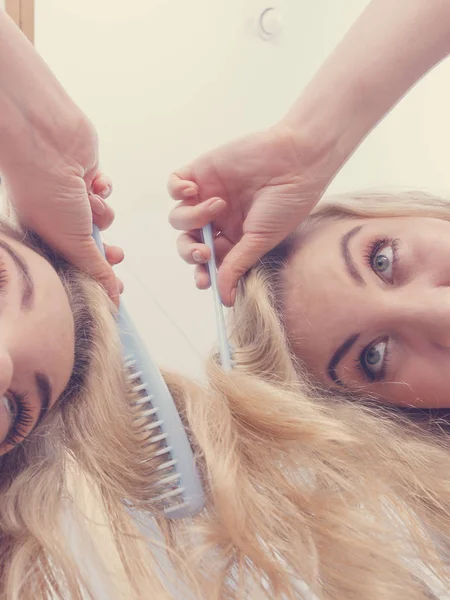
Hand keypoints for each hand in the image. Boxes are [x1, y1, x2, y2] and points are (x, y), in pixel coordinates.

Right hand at [2, 119, 122, 303]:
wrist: (47, 140)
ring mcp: (71, 198)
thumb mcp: (72, 241)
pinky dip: (103, 189)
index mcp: (42, 237)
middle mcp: (55, 219)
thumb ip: (94, 270)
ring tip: (89, 201)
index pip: (72, 265)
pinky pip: (105, 193)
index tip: (116, 289)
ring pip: (102, 218)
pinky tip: (94, 181)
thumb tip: (110, 298)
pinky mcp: (86, 177)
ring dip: (101, 212)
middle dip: (105, 250)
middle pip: (91, 245)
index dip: (94, 276)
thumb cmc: (47, 192)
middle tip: (118, 256)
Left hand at [168, 126, 329, 304]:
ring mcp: (208, 195)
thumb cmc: (286, 202)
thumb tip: (224, 300)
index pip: (208, 261)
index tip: (203, 281)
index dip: (202, 272)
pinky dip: (177, 190)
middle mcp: (218, 219)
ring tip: (218, 205)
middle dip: (190, 251)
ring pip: (179, 217)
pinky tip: (193, 190)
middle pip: (188, 242)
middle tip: (203, 251)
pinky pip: (174, 185)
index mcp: (234, 238)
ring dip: (192, 218)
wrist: (296, 161)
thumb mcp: (259, 240)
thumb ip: (236, 266)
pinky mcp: (201, 171)